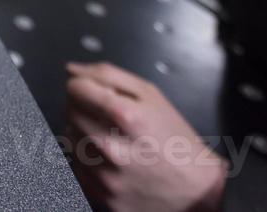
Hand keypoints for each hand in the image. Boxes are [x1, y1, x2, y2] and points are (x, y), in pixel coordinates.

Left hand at [65, 62, 227, 211]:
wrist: (196, 189)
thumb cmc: (174, 138)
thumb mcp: (151, 95)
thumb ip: (108, 75)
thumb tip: (72, 70)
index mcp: (126, 117)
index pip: (76, 89)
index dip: (81, 84)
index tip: (90, 89)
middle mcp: (112, 148)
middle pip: (70, 113)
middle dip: (83, 106)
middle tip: (105, 113)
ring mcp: (106, 177)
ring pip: (71, 140)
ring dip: (84, 132)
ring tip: (110, 136)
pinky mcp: (103, 197)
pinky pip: (77, 168)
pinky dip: (87, 159)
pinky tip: (109, 158)